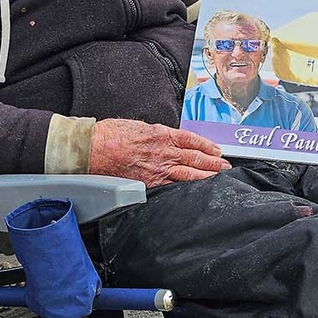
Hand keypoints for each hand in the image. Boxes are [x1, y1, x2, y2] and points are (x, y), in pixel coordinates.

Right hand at [87, 119, 229, 186]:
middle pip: (195, 158)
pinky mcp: (148, 184)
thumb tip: (166, 140)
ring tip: (218, 178)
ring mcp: (157, 170)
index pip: (191, 140)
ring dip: (206, 177)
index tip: (217, 149)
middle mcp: (163, 152)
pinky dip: (186, 190)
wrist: (92, 148)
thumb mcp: (138, 125)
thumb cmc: (109, 135)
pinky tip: (195, 192)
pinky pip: (172, 188)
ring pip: (188, 175)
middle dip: (213, 163)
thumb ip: (156, 134)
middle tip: (226, 166)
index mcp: (161, 134)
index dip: (207, 145)